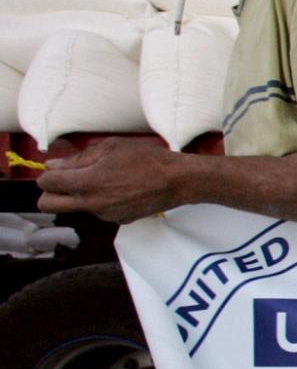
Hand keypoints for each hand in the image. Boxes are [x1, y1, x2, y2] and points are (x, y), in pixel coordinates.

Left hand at [36, 137, 180, 223]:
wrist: (178, 181)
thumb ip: (79, 158)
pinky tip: (121, 190)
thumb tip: (53, 165)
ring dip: (80, 196)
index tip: (60, 168)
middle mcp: (91, 203)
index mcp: (86, 182)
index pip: (47, 183)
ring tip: (106, 180)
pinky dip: (102, 201)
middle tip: (67, 180)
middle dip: (50, 192)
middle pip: (48, 205)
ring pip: (76, 207)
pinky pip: (99, 211)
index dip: (49, 173)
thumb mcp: (111, 147)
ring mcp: (105, 215)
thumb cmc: (146, 158)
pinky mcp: (119, 220)